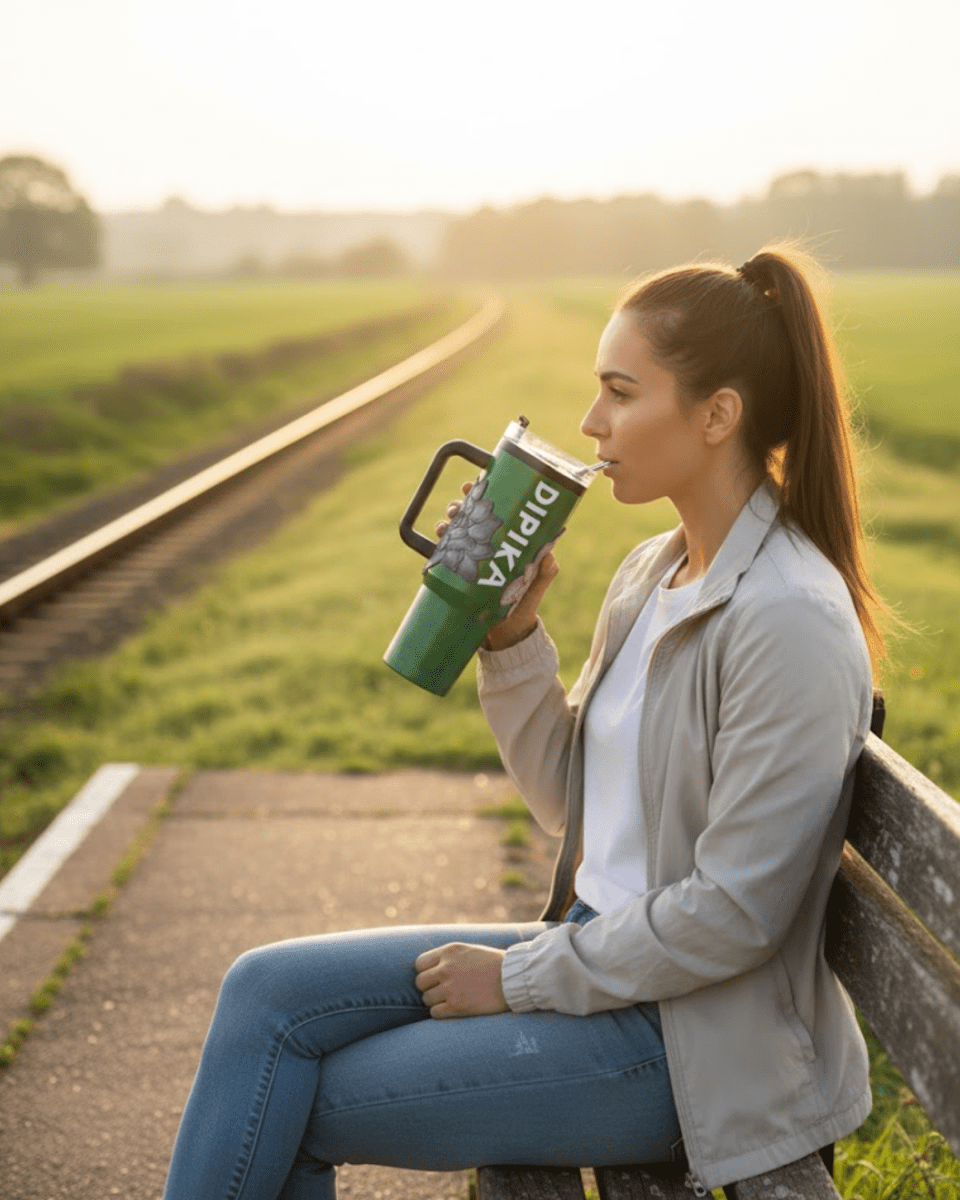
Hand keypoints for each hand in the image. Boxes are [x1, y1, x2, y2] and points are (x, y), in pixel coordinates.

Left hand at [414, 942, 508, 1018]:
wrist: (513, 978)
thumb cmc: (492, 964)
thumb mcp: (468, 950)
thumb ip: (447, 957)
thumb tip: (428, 969)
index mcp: (449, 951)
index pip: (420, 964)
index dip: (425, 972)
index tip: (434, 978)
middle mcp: (446, 968)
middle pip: (420, 982)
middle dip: (429, 987)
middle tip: (441, 990)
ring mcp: (451, 988)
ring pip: (426, 999)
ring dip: (435, 1001)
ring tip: (450, 999)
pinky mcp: (457, 1006)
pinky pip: (435, 1012)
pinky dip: (441, 1012)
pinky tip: (452, 1008)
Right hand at [437, 483, 558, 651]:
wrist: (507, 633)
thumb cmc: (525, 604)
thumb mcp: (537, 584)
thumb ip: (545, 570)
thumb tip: (549, 555)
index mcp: (508, 540)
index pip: (496, 510)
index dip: (485, 492)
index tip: (477, 482)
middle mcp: (488, 544)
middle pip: (472, 515)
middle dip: (462, 505)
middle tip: (458, 506)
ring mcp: (472, 557)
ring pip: (456, 530)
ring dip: (449, 521)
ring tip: (447, 523)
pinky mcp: (459, 572)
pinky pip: (446, 552)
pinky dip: (441, 542)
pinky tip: (439, 538)